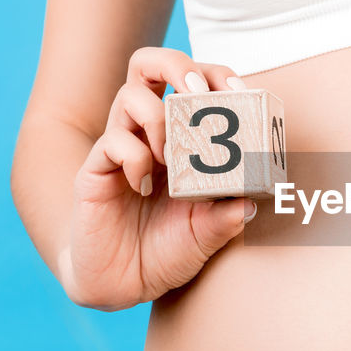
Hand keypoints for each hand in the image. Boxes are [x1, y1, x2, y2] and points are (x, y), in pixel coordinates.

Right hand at [61, 47, 254, 310]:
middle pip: (151, 66)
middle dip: (178, 66)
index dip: (219, 77)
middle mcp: (149, 134)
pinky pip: (112, 142)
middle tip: (200, 92)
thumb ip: (228, 218)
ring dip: (157, 117)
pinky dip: (134, 157)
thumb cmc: (166, 251)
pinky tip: (145, 186)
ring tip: (170, 154)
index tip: (243, 92)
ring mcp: (121, 147)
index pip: (196, 84)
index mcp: (182, 138)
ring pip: (129, 94)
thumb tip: (255, 200)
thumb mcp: (206, 236)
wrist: (122, 285)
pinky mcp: (95, 170)